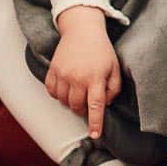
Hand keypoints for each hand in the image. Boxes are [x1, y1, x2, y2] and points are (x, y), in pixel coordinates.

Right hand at [47, 6, 121, 139]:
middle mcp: (78, 77)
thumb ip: (114, 88)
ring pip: (63, 101)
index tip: (95, 135)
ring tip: (77, 90)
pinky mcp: (52, 70)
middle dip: (82, 109)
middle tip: (87, 99)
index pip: (95, 106)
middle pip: (77, 107)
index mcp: (96, 78)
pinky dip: (57, 94)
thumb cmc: (101, 50)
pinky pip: (51, 92)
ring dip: (70, 102)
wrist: (82, 29)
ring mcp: (63, 74)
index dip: (95, 123)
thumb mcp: (115, 67)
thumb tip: (104, 105)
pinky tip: (65, 87)